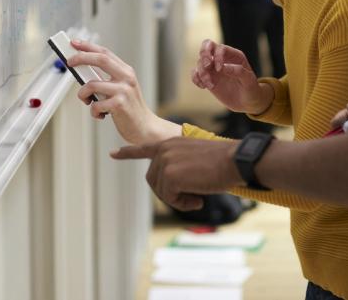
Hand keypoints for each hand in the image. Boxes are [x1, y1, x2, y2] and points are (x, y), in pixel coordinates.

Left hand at [69, 39, 180, 144]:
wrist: (144, 127)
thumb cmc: (129, 109)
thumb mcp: (120, 88)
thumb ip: (105, 79)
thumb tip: (82, 71)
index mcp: (126, 71)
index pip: (105, 52)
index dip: (89, 46)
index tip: (75, 43)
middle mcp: (126, 77)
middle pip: (100, 59)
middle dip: (81, 57)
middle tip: (69, 62)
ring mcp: (123, 90)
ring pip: (91, 85)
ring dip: (83, 94)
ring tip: (88, 102)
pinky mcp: (119, 104)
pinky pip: (95, 104)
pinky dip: (94, 111)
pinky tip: (101, 114)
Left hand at [112, 137, 242, 211]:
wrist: (234, 160)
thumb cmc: (222, 161)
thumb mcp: (195, 159)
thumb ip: (178, 167)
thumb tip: (170, 187)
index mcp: (170, 143)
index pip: (144, 148)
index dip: (128, 153)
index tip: (113, 153)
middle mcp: (164, 150)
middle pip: (154, 181)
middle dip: (170, 193)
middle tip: (192, 197)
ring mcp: (165, 162)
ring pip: (161, 191)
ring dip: (179, 199)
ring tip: (198, 196)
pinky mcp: (170, 176)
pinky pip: (170, 199)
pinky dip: (183, 204)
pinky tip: (198, 199)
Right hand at [191, 39, 271, 114]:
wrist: (247, 102)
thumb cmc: (251, 89)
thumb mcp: (249, 80)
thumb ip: (238, 72)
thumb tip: (223, 68)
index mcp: (234, 55)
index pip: (220, 48)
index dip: (217, 56)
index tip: (220, 70)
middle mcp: (222, 58)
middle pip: (206, 45)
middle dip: (204, 54)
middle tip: (207, 66)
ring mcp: (213, 68)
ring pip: (200, 62)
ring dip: (201, 73)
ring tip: (210, 85)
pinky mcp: (207, 77)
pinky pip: (195, 73)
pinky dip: (196, 78)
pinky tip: (203, 87)